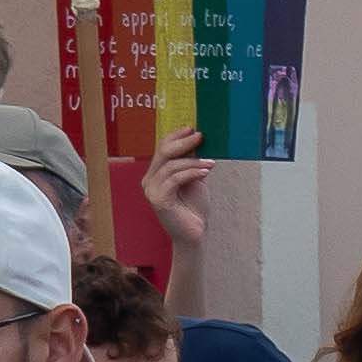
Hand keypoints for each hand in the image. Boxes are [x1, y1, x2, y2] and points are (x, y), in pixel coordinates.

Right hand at [142, 126, 211, 252]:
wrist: (194, 233)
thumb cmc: (194, 207)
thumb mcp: (194, 178)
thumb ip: (191, 161)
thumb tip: (196, 138)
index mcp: (156, 172)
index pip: (162, 147)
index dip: (176, 136)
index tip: (193, 128)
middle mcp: (150, 179)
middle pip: (163, 152)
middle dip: (183, 142)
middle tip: (201, 136)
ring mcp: (151, 190)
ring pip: (171, 165)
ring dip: (193, 162)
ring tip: (211, 163)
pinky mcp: (157, 199)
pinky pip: (174, 179)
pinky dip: (191, 173)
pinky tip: (205, 172)